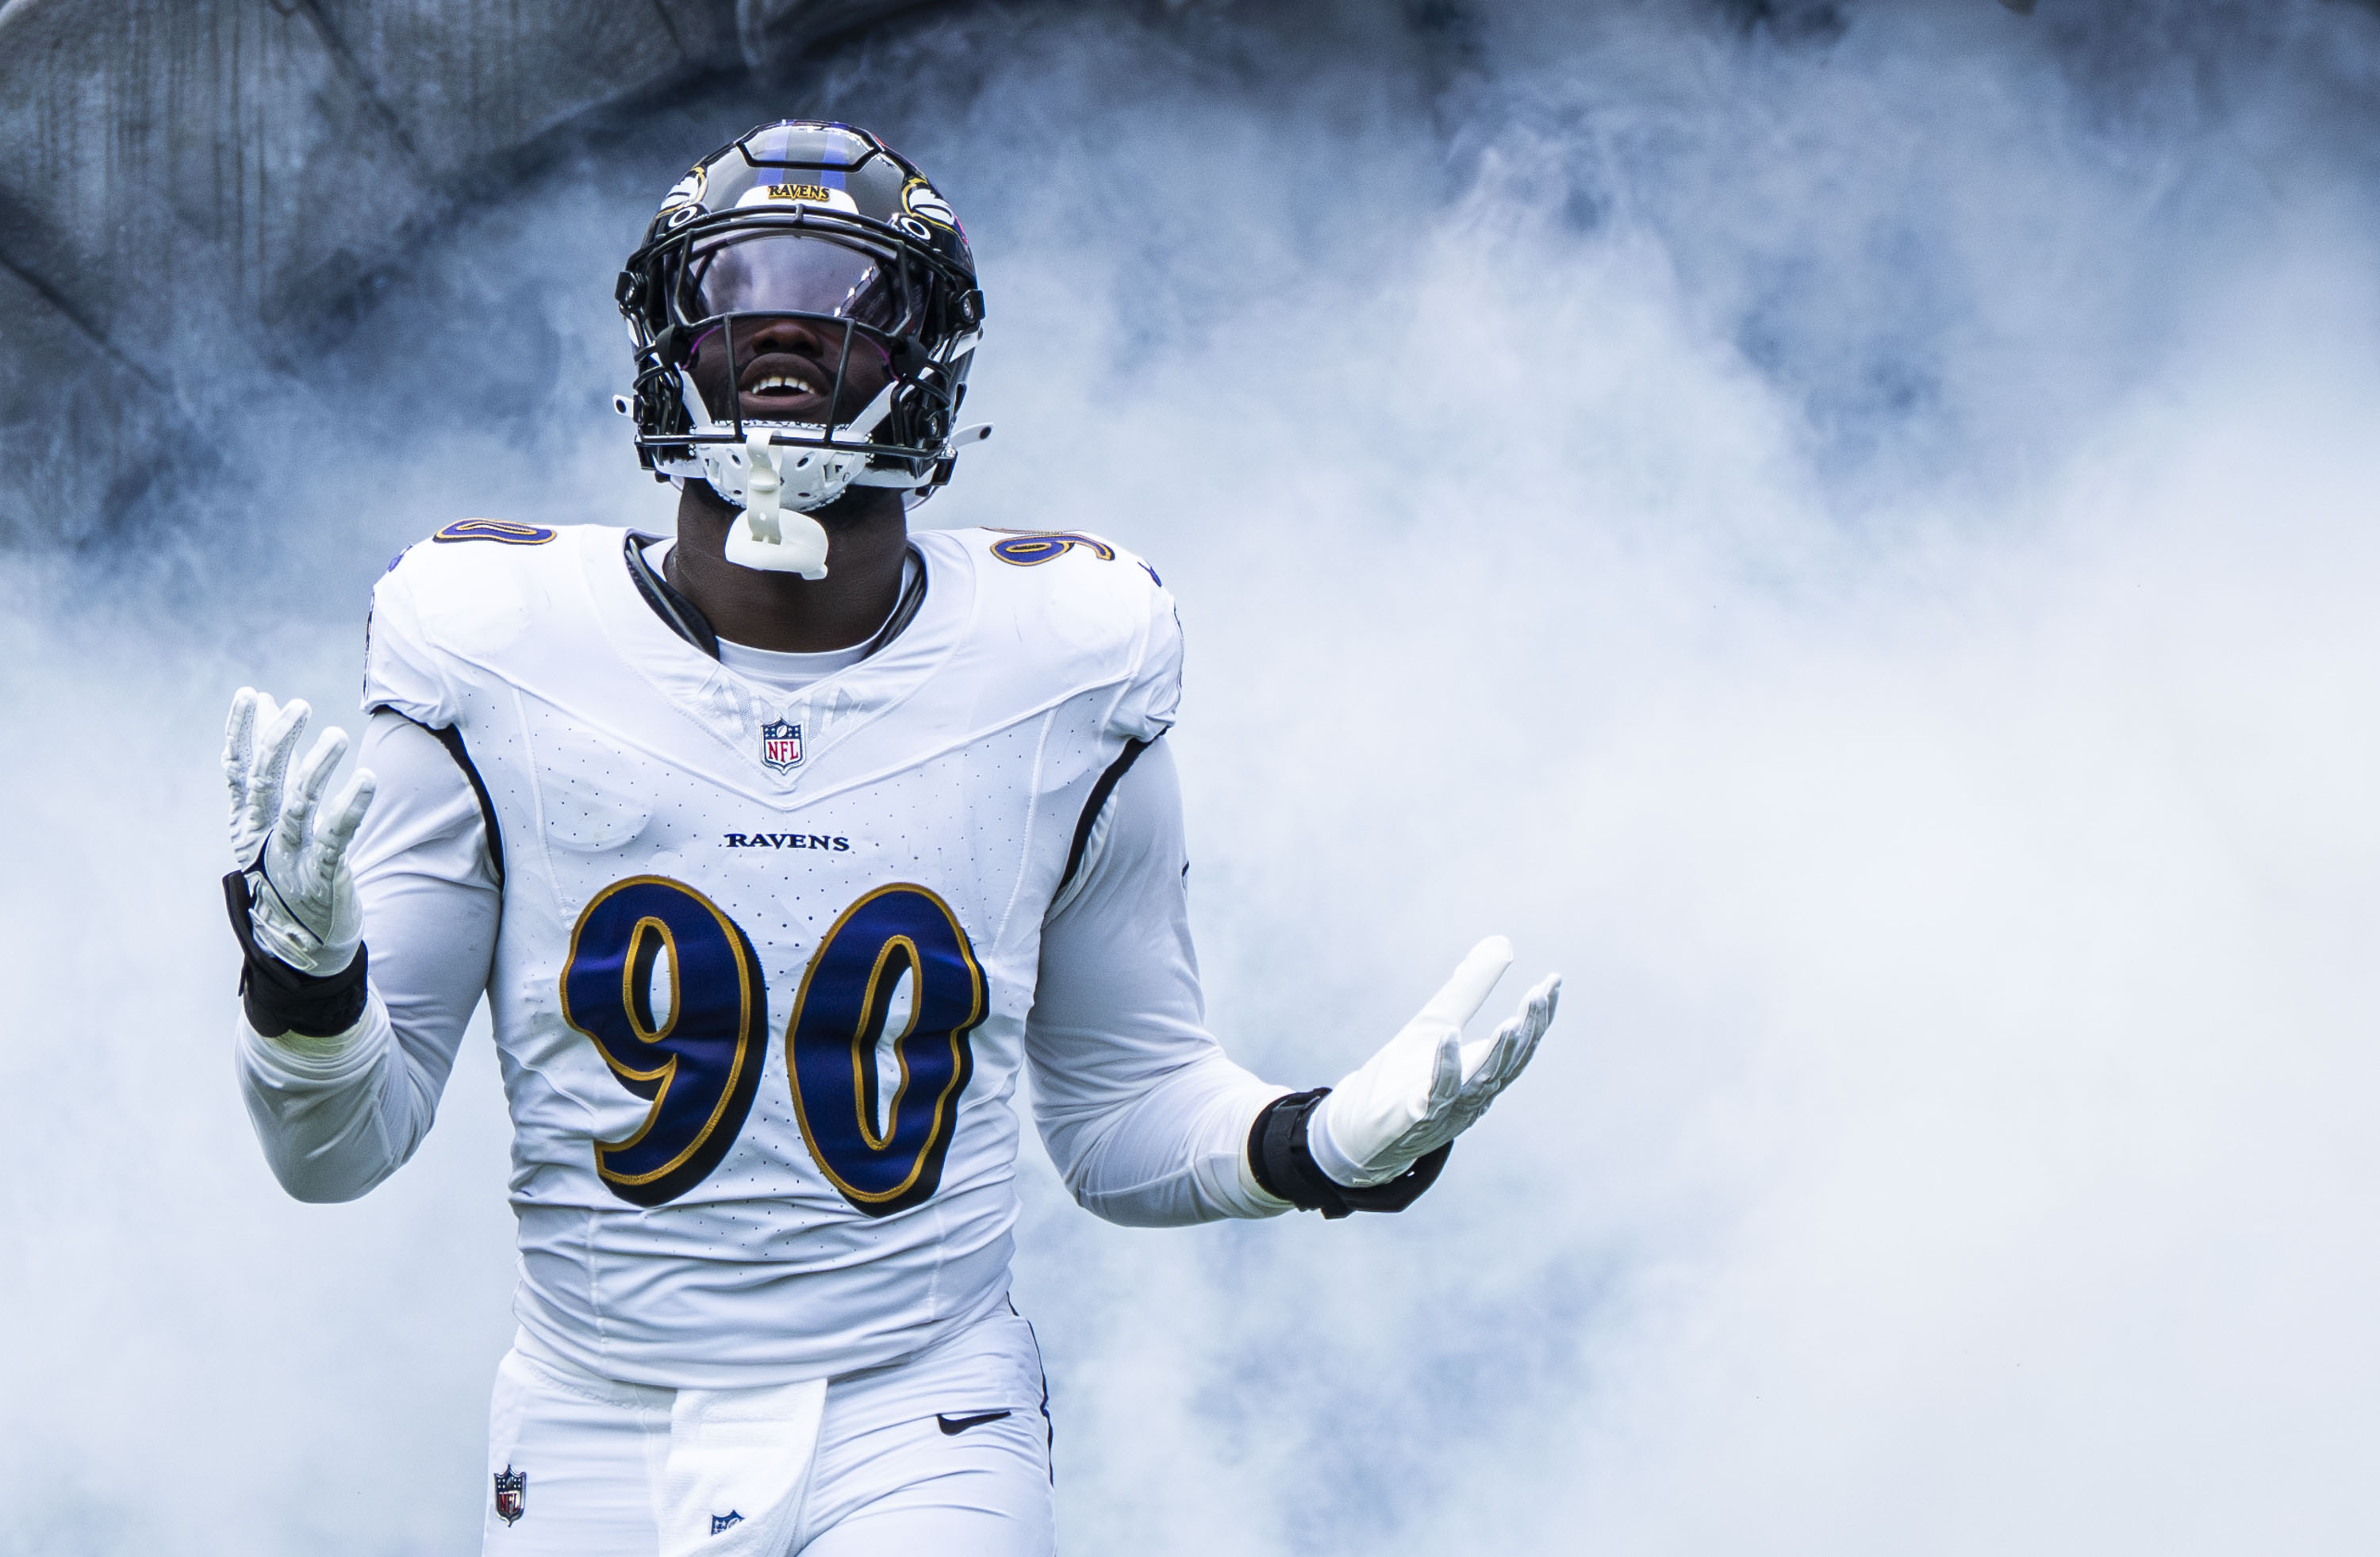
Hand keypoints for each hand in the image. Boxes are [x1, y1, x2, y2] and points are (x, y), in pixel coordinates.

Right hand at [222, 688, 376, 975]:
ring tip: (337, 735)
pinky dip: (351, 807)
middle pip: (264, 781)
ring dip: (316, 768)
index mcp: (247, 821)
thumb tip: (267, 706)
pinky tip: (365, 780)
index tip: (250, 694)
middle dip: (278, 741)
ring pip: (299, 806)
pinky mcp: (322, 877)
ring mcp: (290, 858)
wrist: (303, 944)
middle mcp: (263, 837)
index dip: (240, 731)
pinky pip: (336, 837)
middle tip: (300, 706)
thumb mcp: (273, 819)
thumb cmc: (290, 869)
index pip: (237, 769)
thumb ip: (272, 764)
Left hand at [1315, 937, 1559, 1186]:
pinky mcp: (1417, 1117)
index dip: (1540, 1016)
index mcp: (1483, 1073)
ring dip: (1499, 1053)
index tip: (1554, 980)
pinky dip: (1445, 1065)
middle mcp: (1475, 1095)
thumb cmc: (1403, 1076)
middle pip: (1511, 1062)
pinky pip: (1436, 1092)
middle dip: (1529, 1030)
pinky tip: (1448, 1036)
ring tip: (1512, 1022)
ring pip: (1482, 1081)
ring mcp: (1449, 1110)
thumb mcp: (1436, 1022)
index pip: (1522, 1044)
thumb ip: (1467, 990)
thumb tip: (1501, 945)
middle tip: (1539, 995)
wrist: (1359, 1129)